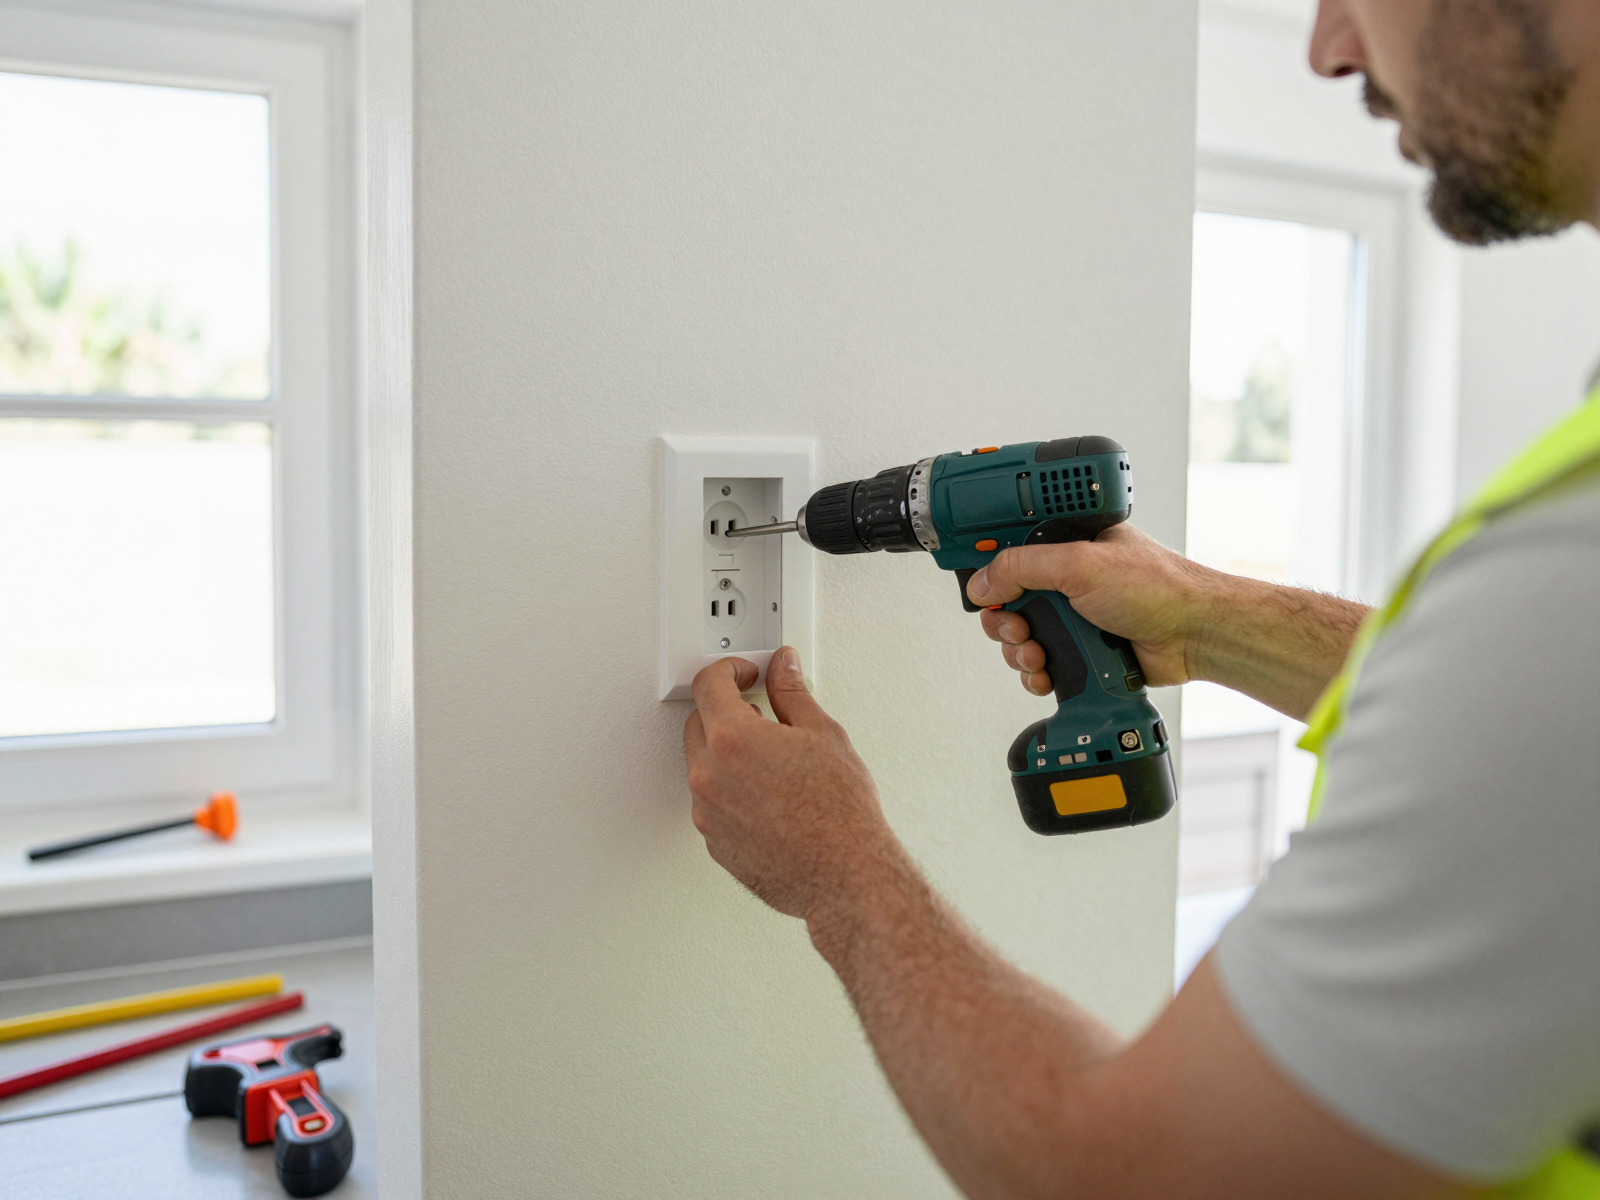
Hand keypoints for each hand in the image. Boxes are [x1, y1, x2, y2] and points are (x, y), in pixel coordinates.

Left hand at [683, 647, 899, 922]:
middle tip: (760, 714)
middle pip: (698, 723)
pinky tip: (768, 796)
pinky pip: (711, 803)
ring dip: (726, 754)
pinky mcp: (714, 842)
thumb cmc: (840, 811)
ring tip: (772, 762)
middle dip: (724, 712)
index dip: (729, 670)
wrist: (846, 874)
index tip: (745, 674)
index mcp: (732, 738)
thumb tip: (783, 668)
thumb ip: (793, 694)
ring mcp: (707, 812)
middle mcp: (709, 775)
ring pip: (703, 766)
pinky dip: (730, 791)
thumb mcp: (823, 734)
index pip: (709, 684)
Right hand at [966, 524, 1214, 696]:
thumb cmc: (1158, 587)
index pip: (1010, 550)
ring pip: (1020, 637)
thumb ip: (1024, 568)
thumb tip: (983, 583)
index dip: (986, 566)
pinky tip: (1047, 673)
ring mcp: (1073, 616)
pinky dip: (1036, 674)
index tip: (974, 584)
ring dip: (1019, 651)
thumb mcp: (1080, 564)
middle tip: (1017, 627)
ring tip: (1038, 654)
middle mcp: (1067, 579)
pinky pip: (1040, 665)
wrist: (1193, 635)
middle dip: (1004, 620)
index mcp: (1066, 544)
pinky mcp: (1080, 650)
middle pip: (1007, 600)